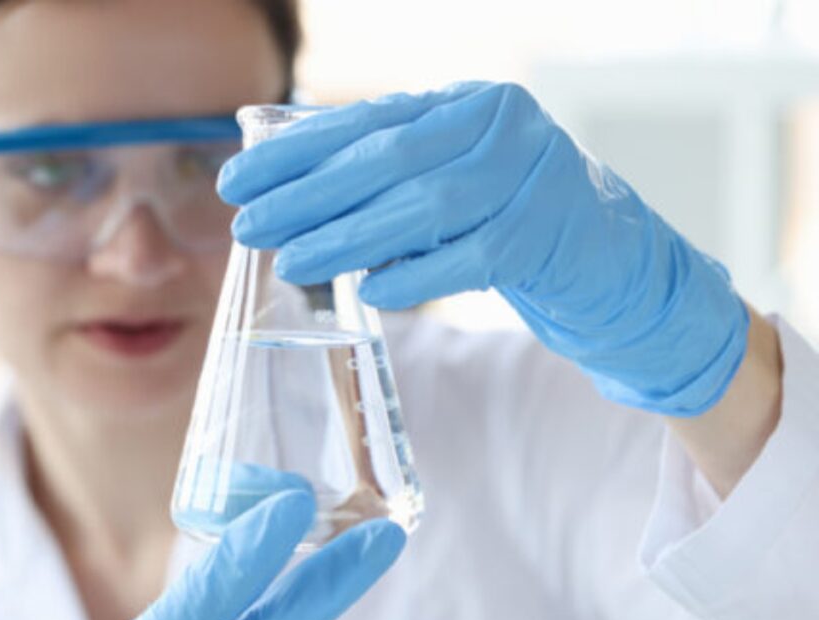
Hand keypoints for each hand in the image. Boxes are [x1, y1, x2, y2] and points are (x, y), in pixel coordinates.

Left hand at [218, 81, 748, 416]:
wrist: (608, 259)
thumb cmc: (508, 220)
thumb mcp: (447, 181)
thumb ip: (383, 176)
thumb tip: (286, 185)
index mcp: (464, 102)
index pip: (367, 122)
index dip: (297, 153)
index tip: (238, 180)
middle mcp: (499, 124)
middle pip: (388, 159)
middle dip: (308, 195)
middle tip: (247, 225)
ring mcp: (530, 175)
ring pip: (423, 206)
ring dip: (347, 237)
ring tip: (291, 261)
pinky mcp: (549, 233)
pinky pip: (470, 258)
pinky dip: (416, 274)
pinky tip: (369, 289)